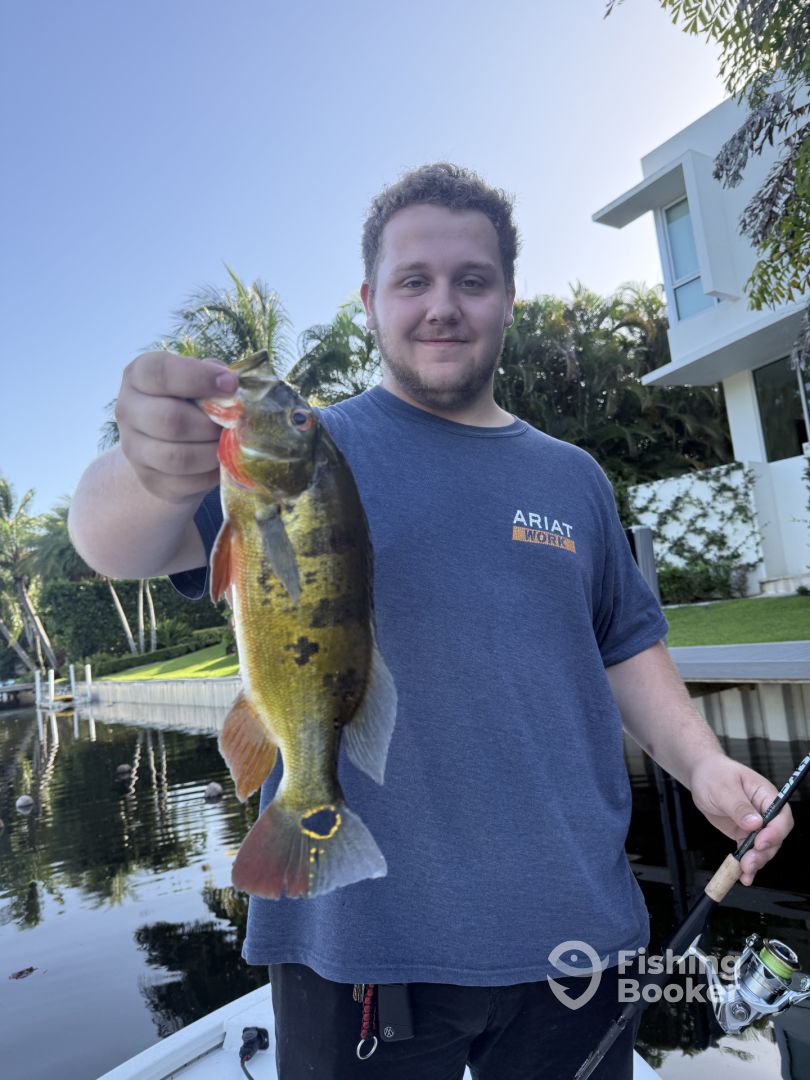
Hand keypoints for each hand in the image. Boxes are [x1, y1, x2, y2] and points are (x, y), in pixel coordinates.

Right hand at [115, 352, 237, 502]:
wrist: (166, 447)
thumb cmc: (189, 403)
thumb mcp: (197, 381)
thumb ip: (212, 375)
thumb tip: (230, 382)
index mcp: (138, 376)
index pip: (160, 372)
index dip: (199, 377)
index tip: (231, 384)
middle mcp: (128, 410)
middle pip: (170, 419)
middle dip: (210, 424)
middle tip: (232, 423)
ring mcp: (134, 449)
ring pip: (178, 457)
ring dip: (212, 451)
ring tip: (226, 444)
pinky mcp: (150, 480)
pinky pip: (187, 481)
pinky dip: (211, 474)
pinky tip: (221, 462)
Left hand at [689, 753, 793, 886]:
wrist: (701, 776)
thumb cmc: (714, 774)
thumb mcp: (724, 788)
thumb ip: (739, 806)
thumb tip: (755, 823)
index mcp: (766, 795)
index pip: (781, 817)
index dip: (775, 832)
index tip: (760, 842)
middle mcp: (765, 812)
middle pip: (775, 837)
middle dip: (764, 852)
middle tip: (749, 862)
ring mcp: (755, 825)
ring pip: (764, 848)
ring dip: (756, 862)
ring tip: (744, 872)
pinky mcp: (744, 834)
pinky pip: (750, 851)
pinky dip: (747, 864)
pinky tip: (742, 875)